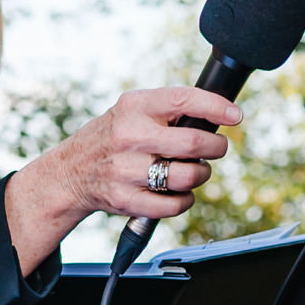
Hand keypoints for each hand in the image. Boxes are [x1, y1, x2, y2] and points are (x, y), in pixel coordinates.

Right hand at [5, 88, 240, 256]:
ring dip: (202, 174)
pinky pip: (175, 204)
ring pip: (188, 176)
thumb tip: (218, 115)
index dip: (216, 107)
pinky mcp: (126, 199)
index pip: (183, 100)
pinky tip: (178, 192)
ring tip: (196, 171)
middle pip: (194, 143)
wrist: (69, 173)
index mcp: (134, 106)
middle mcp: (129, 136)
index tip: (235, 116)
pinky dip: (185, 200)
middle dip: (217, 147)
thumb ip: (167, 110)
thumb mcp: (131, 111)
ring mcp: (126, 169)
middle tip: (216, 148)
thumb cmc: (112, 138)